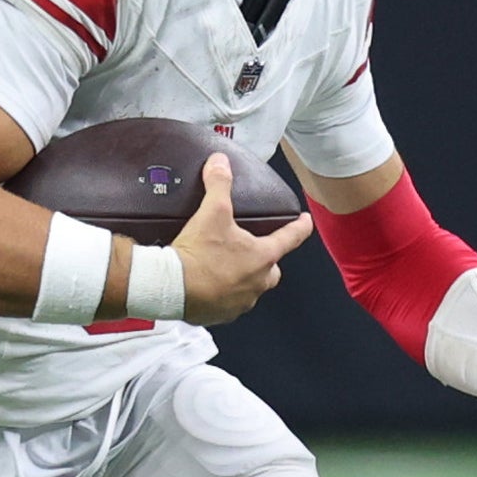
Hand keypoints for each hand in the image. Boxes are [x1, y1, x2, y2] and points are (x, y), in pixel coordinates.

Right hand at [174, 155, 312, 324]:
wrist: (171, 287)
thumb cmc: (197, 255)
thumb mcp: (212, 212)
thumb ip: (219, 184)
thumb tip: (220, 163)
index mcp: (263, 257)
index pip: (291, 238)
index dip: (300, 227)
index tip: (305, 222)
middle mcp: (258, 282)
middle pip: (271, 268)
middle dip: (265, 259)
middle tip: (249, 248)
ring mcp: (241, 301)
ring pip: (251, 287)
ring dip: (242, 277)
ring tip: (223, 264)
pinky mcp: (222, 314)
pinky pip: (229, 302)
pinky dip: (222, 293)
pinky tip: (208, 282)